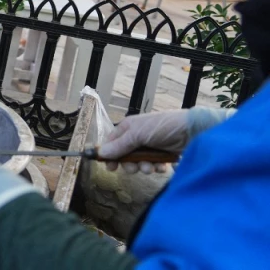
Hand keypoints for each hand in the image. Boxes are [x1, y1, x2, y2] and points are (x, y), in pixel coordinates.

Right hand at [99, 107, 229, 173]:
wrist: (194, 131)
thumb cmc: (164, 127)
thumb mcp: (139, 134)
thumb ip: (120, 145)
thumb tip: (101, 153)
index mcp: (129, 128)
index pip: (112, 143)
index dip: (110, 155)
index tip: (110, 168)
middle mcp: (138, 137)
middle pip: (125, 155)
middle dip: (130, 164)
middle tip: (136, 168)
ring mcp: (151, 146)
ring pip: (140, 162)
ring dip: (144, 167)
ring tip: (152, 167)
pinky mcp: (163, 154)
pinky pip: (154, 164)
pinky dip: (156, 167)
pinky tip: (163, 166)